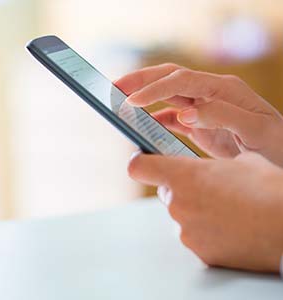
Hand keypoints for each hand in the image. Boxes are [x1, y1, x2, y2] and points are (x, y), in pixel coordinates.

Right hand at [115, 64, 282, 165]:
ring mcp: (203, 108)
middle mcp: (211, 94)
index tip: (132, 100)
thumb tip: (185, 113)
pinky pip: (172, 117)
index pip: (181, 80)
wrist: (279, 157)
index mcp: (224, 89)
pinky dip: (155, 119)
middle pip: (170, 78)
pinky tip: (144, 124)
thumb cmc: (275, 144)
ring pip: (167, 96)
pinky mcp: (199, 124)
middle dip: (141, 81)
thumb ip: (222, 116)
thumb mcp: (256, 129)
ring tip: (122, 102)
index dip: (155, 89)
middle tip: (115, 87)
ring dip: (144, 97)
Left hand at [128, 151, 282, 272]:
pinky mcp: (198, 250)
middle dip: (180, 188)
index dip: (139, 162)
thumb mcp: (239, 162)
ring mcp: (186, 229)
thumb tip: (207, 169)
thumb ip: (211, 164)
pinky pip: (193, 234)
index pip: (139, 167)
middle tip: (206, 189)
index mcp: (184, 175)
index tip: (143, 160)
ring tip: (223, 209)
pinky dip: (204, 229)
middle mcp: (178, 203)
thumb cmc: (267, 189)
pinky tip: (227, 226)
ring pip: (180, 213)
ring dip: (194, 209)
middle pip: (165, 191)